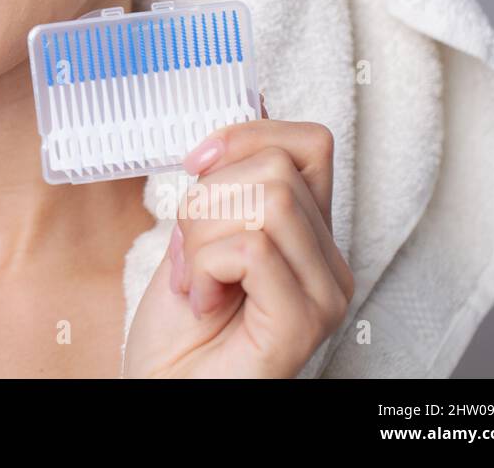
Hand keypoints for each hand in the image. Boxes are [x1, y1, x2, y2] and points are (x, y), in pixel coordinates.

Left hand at [121, 96, 353, 376]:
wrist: (162, 388)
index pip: (307, 141)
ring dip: (201, 234)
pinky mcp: (304, 322)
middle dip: (205, 200)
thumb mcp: (196, 232)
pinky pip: (251, 247)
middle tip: (188, 255)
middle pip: (274, 166)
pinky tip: (203, 301)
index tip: (196, 164)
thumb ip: (225, 183)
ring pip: (263, 199)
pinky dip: (205, 266)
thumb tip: (240, 106)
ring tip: (196, 279)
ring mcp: (324, 292)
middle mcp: (330, 259)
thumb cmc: (177, 323)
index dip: (245, 135)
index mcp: (309, 230)